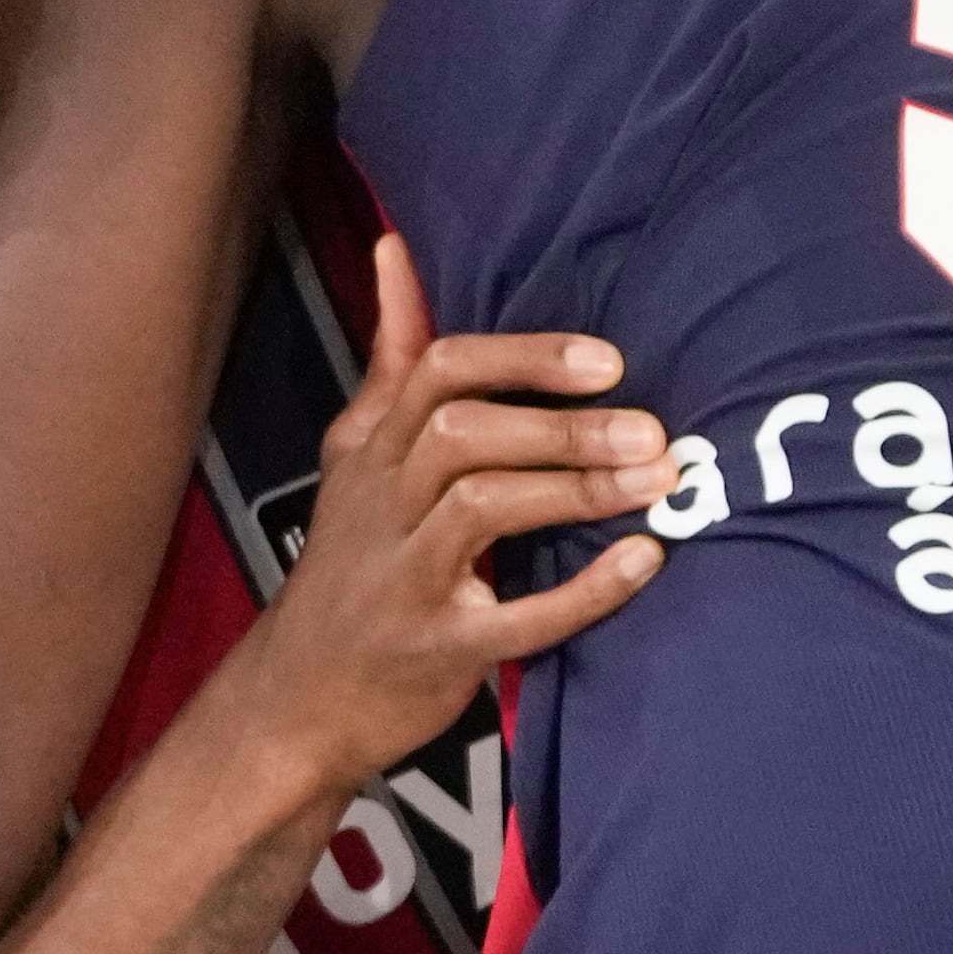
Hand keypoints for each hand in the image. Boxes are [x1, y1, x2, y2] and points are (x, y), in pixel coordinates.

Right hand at [224, 237, 673, 791]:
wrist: (295, 700)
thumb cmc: (348, 568)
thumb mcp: (354, 458)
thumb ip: (390, 361)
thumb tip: (395, 253)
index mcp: (371, 454)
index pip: (437, 373)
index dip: (524, 358)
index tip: (605, 360)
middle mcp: (381, 507)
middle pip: (461, 434)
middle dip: (560, 425)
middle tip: (650, 428)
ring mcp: (405, 581)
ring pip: (484, 510)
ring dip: (576, 489)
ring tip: (656, 480)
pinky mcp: (437, 652)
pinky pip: (516, 618)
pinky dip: (584, 590)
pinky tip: (641, 561)